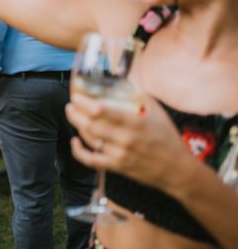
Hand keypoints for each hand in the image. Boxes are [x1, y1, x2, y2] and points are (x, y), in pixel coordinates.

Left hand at [66, 92, 193, 191]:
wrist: (177, 170)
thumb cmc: (167, 137)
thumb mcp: (157, 111)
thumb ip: (139, 94)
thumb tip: (123, 79)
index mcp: (134, 121)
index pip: (101, 110)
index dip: (84, 102)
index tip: (77, 95)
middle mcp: (125, 138)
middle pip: (89, 124)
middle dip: (75, 112)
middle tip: (71, 104)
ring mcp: (119, 154)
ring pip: (89, 138)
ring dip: (76, 125)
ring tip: (72, 114)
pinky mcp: (116, 167)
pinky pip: (91, 160)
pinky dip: (78, 151)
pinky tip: (74, 142)